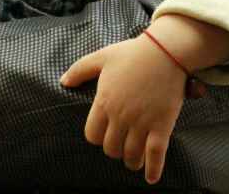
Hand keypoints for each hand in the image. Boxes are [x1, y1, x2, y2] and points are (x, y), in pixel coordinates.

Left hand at [60, 34, 186, 183]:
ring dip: (132, 160)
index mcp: (105, 101)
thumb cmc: (132, 53)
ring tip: (135, 158)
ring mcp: (142, 122)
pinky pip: (156, 155)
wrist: (165, 50)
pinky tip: (151, 177)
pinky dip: (153, 170)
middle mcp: (121, 116)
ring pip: (131, 156)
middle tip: (121, 143)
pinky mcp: (162, 125)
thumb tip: (63, 81)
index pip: (92, 135)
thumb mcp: (102, 57)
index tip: (105, 133)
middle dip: (115, 149)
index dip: (98, 136)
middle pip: (111, 149)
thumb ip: (79, 70)